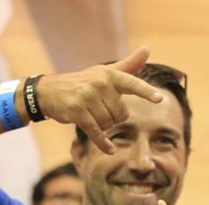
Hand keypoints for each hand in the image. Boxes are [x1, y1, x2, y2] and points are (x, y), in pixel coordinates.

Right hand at [37, 47, 166, 153]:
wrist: (49, 91)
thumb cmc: (83, 82)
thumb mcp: (105, 72)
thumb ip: (128, 65)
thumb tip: (147, 50)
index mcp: (109, 75)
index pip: (132, 84)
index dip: (146, 92)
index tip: (159, 99)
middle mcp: (99, 84)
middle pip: (121, 113)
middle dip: (113, 116)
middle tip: (100, 109)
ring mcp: (87, 98)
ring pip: (109, 123)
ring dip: (103, 125)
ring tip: (92, 115)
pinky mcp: (77, 112)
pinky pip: (97, 133)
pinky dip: (103, 143)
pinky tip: (109, 150)